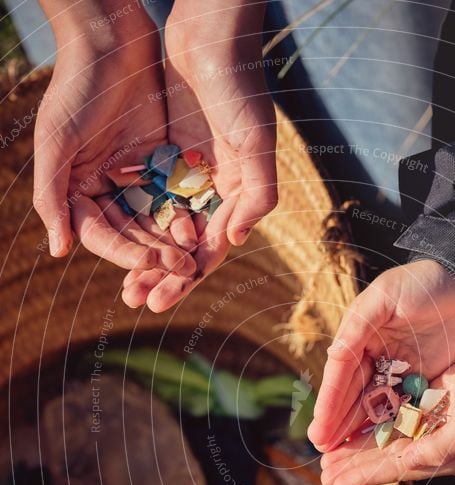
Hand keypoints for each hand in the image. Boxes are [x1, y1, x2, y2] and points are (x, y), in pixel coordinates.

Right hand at [34, 4, 196, 302]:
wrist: (109, 39)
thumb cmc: (76, 88)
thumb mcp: (56, 143)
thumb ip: (53, 198)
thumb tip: (58, 251)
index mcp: (77, 190)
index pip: (103, 236)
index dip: (125, 254)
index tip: (149, 264)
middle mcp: (106, 189)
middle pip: (132, 237)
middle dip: (155, 259)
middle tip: (181, 276)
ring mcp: (136, 177)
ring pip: (157, 222)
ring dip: (173, 246)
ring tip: (192, 264)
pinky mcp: (162, 163)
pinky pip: (176, 198)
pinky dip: (187, 216)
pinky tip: (201, 231)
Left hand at [126, 0, 276, 311]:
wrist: (210, 34)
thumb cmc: (238, 87)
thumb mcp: (255, 142)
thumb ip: (256, 195)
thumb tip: (235, 242)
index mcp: (239, 194)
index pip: (211, 249)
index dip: (186, 278)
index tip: (160, 300)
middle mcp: (216, 190)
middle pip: (187, 246)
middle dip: (164, 276)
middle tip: (137, 301)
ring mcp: (191, 174)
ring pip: (166, 227)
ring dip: (149, 256)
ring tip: (127, 284)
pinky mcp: (168, 155)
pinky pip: (151, 197)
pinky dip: (138, 220)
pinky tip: (120, 238)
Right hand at [307, 260, 454, 452]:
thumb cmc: (425, 282)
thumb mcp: (386, 295)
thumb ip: (358, 324)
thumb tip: (334, 355)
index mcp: (360, 336)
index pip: (341, 375)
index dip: (330, 404)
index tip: (320, 430)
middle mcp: (374, 357)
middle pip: (353, 396)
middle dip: (337, 425)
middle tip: (322, 452)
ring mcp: (397, 371)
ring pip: (373, 407)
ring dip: (357, 432)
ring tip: (341, 458)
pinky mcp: (420, 381)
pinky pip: (401, 408)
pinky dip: (387, 427)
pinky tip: (375, 448)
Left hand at [320, 333, 454, 484]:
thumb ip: (442, 447)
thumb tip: (407, 462)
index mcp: (449, 456)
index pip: (397, 468)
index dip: (365, 477)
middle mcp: (438, 445)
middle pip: (387, 459)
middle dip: (355, 467)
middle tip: (324, 475)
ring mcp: (434, 425)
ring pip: (387, 441)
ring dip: (359, 449)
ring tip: (330, 457)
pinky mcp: (430, 405)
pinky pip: (394, 421)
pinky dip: (372, 426)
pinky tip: (353, 428)